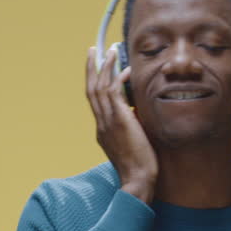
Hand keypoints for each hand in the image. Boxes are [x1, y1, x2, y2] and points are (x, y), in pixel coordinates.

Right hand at [87, 45, 156, 203]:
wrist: (138, 180)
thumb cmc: (140, 167)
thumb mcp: (132, 143)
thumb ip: (131, 127)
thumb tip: (139, 114)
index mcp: (102, 130)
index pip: (94, 100)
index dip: (94, 81)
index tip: (97, 67)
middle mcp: (101, 123)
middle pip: (90, 89)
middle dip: (91, 68)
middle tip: (93, 50)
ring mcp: (107, 122)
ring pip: (99, 87)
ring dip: (104, 67)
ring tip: (109, 51)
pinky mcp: (119, 121)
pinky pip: (114, 93)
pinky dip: (118, 79)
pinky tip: (126, 70)